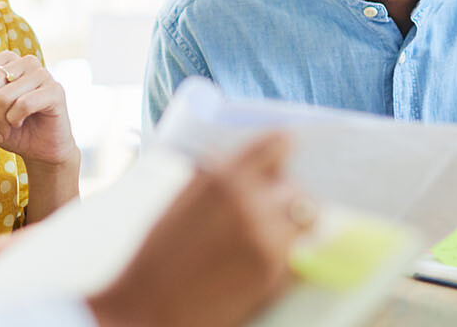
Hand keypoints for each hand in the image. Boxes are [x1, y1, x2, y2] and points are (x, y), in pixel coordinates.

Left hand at [0, 51, 77, 168]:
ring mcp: (42, 73)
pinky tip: (20, 124)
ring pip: (2, 96)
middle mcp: (25, 61)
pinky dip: (15, 121)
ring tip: (5, 130)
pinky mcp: (55, 90)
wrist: (41, 149)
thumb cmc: (11, 128)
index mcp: (6, 60)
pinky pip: (23, 105)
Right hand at [87, 132, 313, 326]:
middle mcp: (250, 205)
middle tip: (270, 208)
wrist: (149, 310)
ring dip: (293, 225)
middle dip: (284, 197)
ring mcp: (267, 241)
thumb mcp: (179, 203)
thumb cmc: (155, 258)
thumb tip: (230, 162)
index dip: (280, 150)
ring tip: (270, 236)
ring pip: (307, 219)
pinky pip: (302, 254)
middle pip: (296, 188)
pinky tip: (264, 260)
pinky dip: (291, 255)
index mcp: (222, 179)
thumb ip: (211, 179)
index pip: (275, 146)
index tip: (283, 154)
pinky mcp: (276, 275)